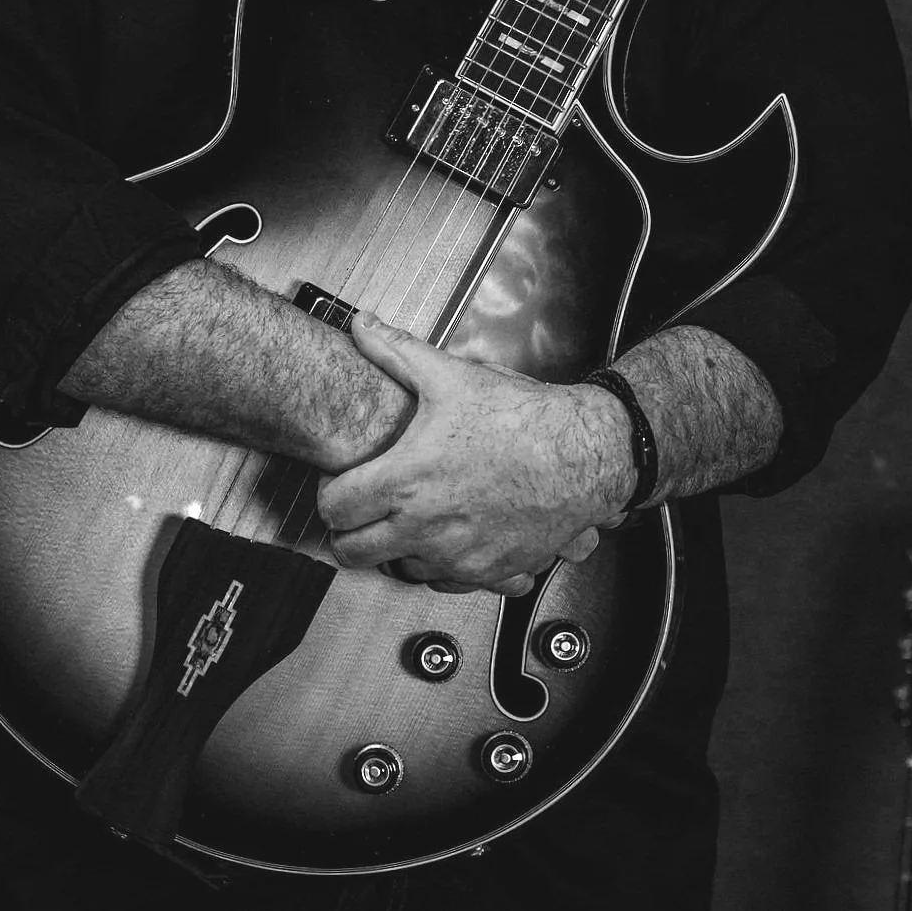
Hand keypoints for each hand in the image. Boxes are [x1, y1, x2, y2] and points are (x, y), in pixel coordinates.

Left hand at [314, 309, 632, 594]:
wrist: (582, 454)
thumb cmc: (521, 419)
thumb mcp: (452, 377)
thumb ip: (397, 353)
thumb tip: (361, 327)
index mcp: (407, 480)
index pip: (335, 509)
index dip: (330, 494)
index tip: (341, 483)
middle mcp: (426, 527)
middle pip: (352, 553)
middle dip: (349, 532)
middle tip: (361, 509)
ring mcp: (456, 556)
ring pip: (398, 569)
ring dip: (396, 547)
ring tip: (409, 514)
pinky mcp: (487, 573)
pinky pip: (444, 582)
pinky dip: (439, 563)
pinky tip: (448, 531)